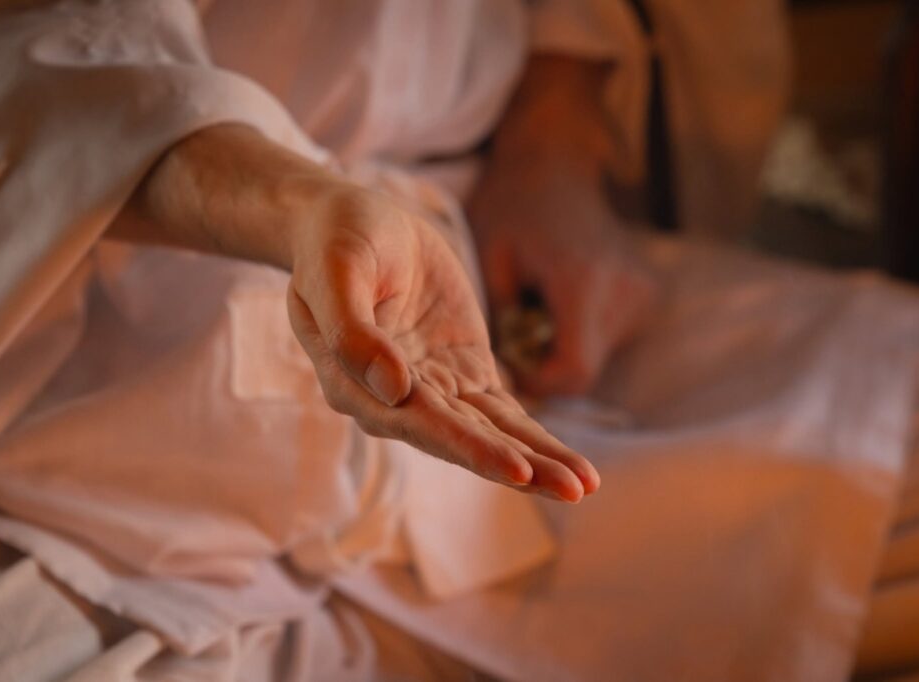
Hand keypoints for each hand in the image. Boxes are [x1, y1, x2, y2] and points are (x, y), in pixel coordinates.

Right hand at [286, 187, 598, 501]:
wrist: (352, 224)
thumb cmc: (335, 243)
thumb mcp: (335, 273)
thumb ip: (353, 331)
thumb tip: (394, 389)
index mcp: (356, 385)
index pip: (420, 424)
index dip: (469, 448)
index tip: (516, 469)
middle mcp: (394, 402)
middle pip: (463, 441)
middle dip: (518, 467)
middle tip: (572, 490)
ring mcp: (432, 390)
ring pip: (490, 434)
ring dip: (536, 462)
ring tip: (583, 486)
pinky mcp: (461, 374)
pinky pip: (502, 413)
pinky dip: (535, 438)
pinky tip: (570, 465)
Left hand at [468, 155, 657, 395]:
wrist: (556, 165)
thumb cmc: (511, 207)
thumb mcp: (487, 261)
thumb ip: (499, 323)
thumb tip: (502, 378)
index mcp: (584, 281)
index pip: (576, 371)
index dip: (540, 385)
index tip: (510, 367)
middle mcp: (627, 290)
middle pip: (587, 369)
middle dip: (546, 364)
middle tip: (516, 331)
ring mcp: (646, 292)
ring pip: (599, 357)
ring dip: (563, 346)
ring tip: (539, 305)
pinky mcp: (651, 294)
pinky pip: (611, 338)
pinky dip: (581, 332)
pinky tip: (561, 299)